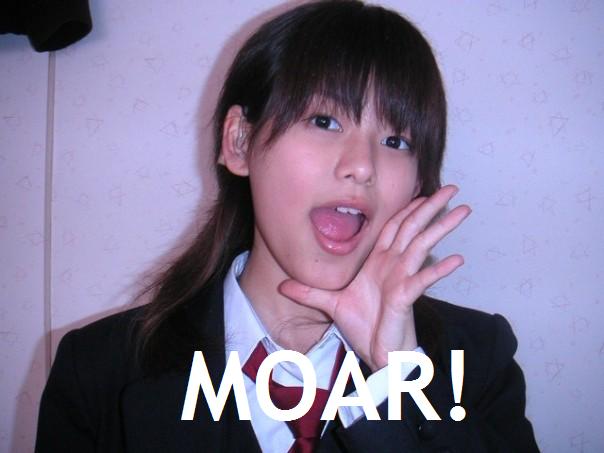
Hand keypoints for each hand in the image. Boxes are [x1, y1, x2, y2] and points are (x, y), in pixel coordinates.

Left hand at [278, 185, 470, 370]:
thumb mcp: (330, 304)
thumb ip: (309, 292)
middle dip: (431, 208)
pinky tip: (455, 260)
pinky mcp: (405, 297)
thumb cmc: (362, 327)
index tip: (420, 191)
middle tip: (452, 188)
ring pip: (422, 246)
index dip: (406, 208)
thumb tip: (282, 286)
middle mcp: (393, 265)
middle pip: (413, 228)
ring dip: (441, 228)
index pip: (394, 227)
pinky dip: (438, 270)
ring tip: (462, 211)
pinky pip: (423, 280)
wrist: (376, 353)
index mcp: (379, 262)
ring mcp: (402, 279)